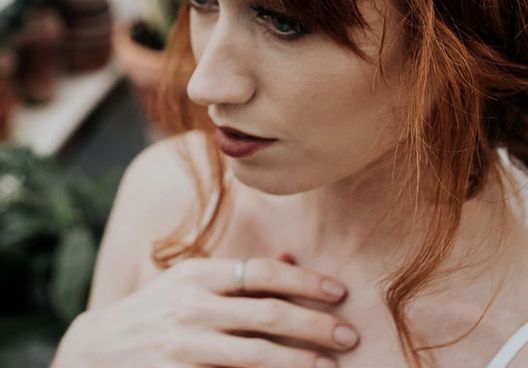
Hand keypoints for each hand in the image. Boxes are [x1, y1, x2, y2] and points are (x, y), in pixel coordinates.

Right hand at [52, 253, 358, 367]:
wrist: (92, 353)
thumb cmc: (154, 310)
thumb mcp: (190, 281)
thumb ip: (239, 272)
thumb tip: (292, 258)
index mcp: (198, 274)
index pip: (263, 272)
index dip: (305, 282)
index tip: (339, 292)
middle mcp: (190, 307)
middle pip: (267, 313)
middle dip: (314, 325)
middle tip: (349, 335)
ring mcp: (181, 347)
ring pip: (254, 355)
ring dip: (298, 361)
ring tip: (330, 367)